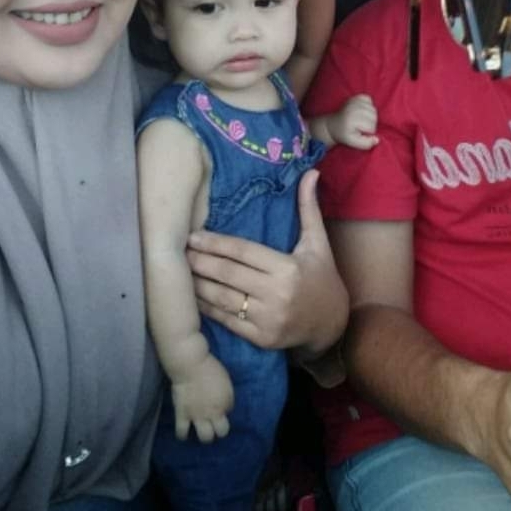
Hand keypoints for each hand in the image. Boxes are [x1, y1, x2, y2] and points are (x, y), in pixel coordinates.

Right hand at [172, 352, 233, 442]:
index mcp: (225, 402)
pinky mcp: (182, 415)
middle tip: (214, 424)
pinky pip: (181, 432)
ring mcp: (197, 416)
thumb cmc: (209, 368)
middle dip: (220, 430)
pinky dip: (182, 435)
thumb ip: (227, 395)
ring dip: (205, 435)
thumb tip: (224, 407)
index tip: (219, 403)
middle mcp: (213, 413)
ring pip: (205, 438)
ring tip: (202, 430)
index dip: (225, 408)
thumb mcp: (225, 380)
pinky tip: (184, 432)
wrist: (190, 366)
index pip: (229, 412)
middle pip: (222, 432)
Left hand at [187, 170, 348, 357]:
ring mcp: (268, 319)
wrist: (332, 326)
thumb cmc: (322, 278)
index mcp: (288, 268)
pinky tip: (192, 298)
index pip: (243, 252)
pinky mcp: (261, 338)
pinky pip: (228, 320)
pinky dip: (207, 309)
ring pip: (223, 299)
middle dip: (200, 262)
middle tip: (177, 252)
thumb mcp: (318, 243)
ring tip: (178, 273)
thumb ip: (308, 208)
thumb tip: (311, 172)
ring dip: (197, 286)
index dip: (216, 244)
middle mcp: (277, 294)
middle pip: (228, 274)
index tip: (193, 236)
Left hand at [327, 94, 378, 149]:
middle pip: (374, 118)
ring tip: (361, 119)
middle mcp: (353, 108)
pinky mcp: (356, 96)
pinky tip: (361, 111)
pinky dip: (368, 105)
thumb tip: (377, 139)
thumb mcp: (354, 143)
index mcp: (352, 120)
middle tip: (360, 126)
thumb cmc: (345, 135)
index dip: (368, 132)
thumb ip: (366, 144)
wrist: (334, 125)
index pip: (372, 128)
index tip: (358, 132)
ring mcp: (354, 101)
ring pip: (374, 109)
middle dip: (370, 124)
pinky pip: (370, 100)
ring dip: (370, 116)